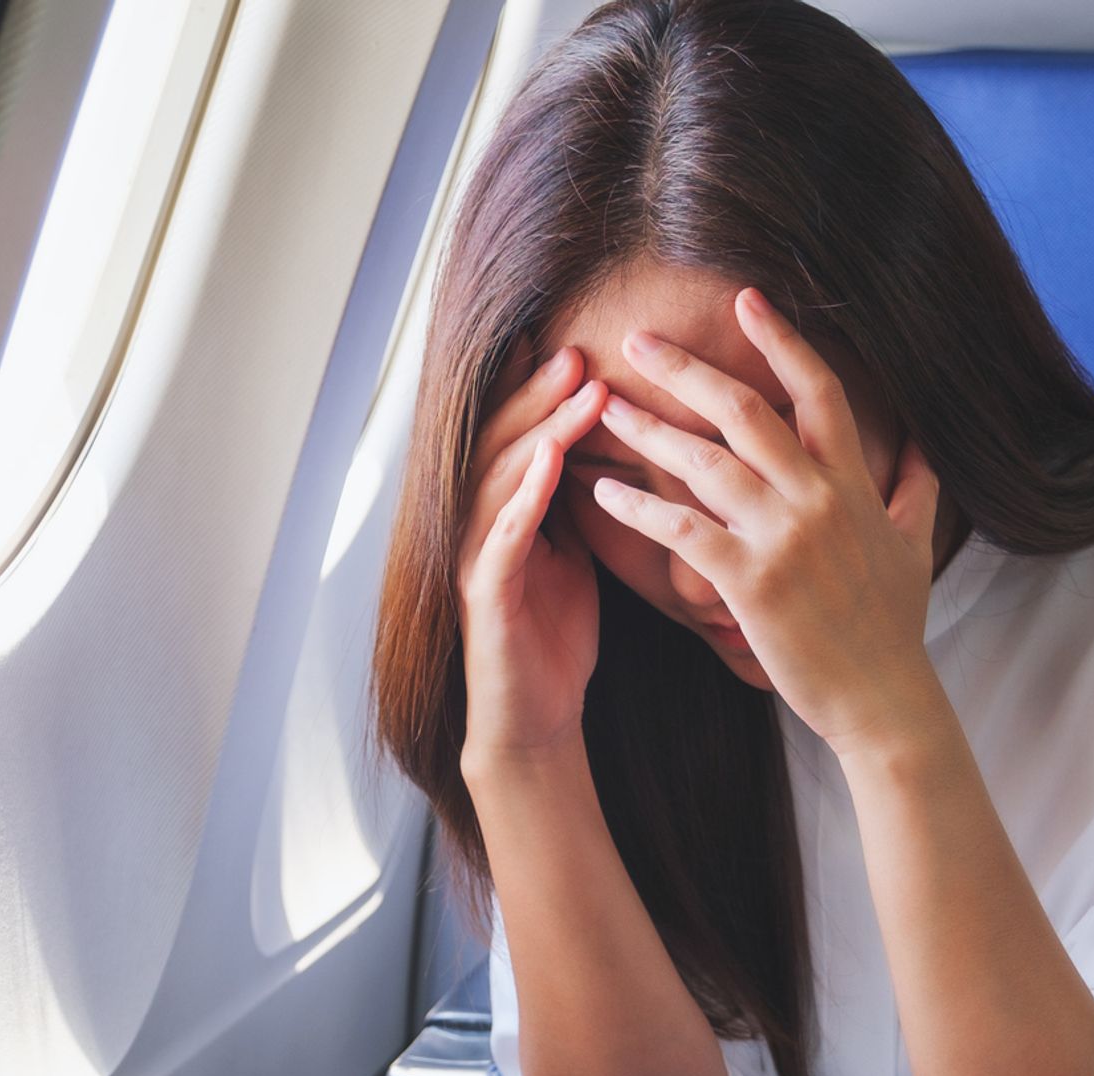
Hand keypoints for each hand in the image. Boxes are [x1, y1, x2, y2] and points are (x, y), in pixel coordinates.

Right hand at [455, 339, 609, 767]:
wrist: (536, 717)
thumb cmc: (555, 635)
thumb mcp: (576, 553)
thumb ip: (580, 501)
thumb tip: (617, 448)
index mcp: (505, 510)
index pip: (518, 435)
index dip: (536, 388)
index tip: (570, 340)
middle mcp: (480, 524)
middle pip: (503, 442)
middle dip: (539, 394)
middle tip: (577, 350)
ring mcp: (477, 556)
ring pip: (501, 477)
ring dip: (540, 431)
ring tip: (577, 391)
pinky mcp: (484, 595)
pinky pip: (503, 536)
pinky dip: (524, 496)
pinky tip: (549, 463)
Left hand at [588, 286, 944, 753]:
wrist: (884, 699)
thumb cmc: (894, 625)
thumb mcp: (914, 544)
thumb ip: (915, 485)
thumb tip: (924, 442)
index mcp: (853, 482)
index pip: (818, 391)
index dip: (781, 340)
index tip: (746, 299)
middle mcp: (817, 498)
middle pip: (744, 411)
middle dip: (685, 369)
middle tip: (636, 340)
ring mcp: (783, 538)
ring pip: (704, 462)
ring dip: (647, 430)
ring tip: (603, 407)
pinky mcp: (751, 582)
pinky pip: (682, 531)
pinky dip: (638, 509)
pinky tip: (601, 494)